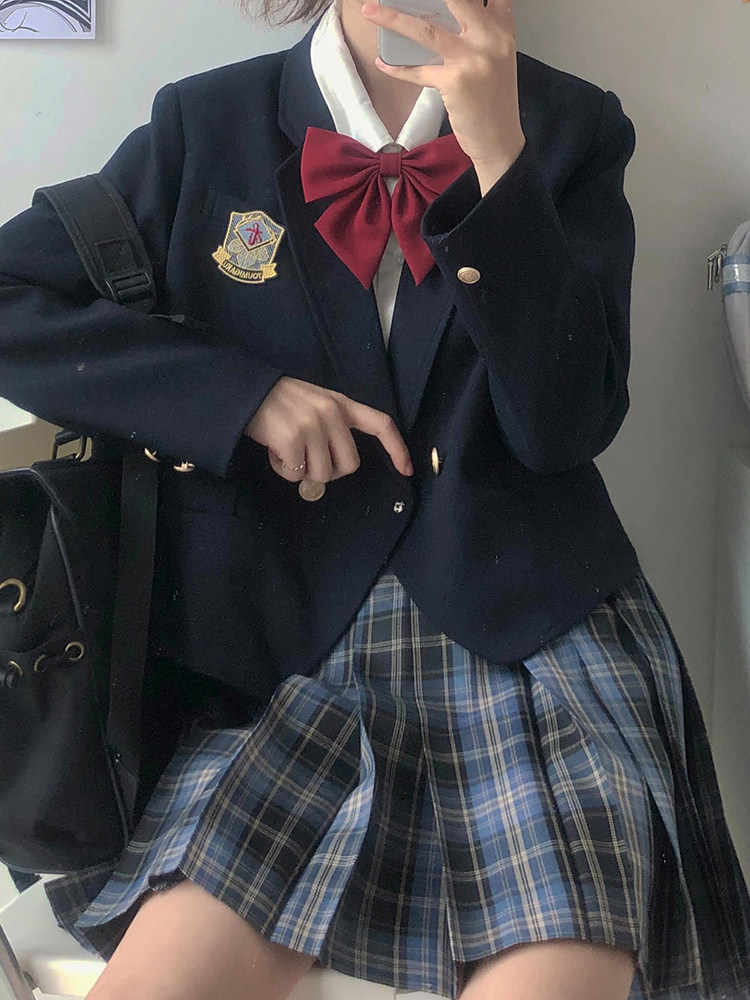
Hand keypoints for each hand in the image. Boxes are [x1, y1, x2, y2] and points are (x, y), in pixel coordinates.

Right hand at [244, 376, 413, 482]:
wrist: (245, 391)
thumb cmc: (279, 403)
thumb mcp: (315, 404)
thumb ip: (334, 428)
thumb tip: (338, 467)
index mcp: (341, 404)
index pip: (380, 424)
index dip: (397, 448)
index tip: (407, 470)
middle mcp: (332, 413)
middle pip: (349, 465)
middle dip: (329, 471)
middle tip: (307, 459)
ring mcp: (312, 426)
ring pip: (322, 475)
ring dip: (302, 472)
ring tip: (286, 451)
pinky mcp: (292, 439)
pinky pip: (296, 475)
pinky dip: (283, 470)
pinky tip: (273, 451)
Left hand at [361, 0, 525, 194]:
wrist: (500, 141)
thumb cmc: (494, 104)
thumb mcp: (497, 60)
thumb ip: (481, 35)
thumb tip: (442, 19)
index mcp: (502, 31)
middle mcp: (491, 39)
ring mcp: (473, 59)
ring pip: (427, 31)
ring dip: (393, 19)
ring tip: (371, 12)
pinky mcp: (456, 82)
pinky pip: (418, 71)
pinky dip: (397, 68)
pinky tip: (383, 62)